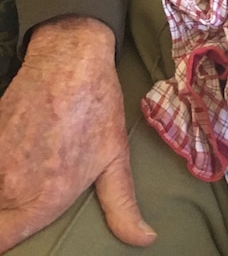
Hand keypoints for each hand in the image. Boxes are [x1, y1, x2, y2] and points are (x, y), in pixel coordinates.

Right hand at [0, 17, 155, 251]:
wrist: (70, 59)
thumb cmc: (96, 109)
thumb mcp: (115, 159)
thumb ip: (122, 208)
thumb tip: (145, 240)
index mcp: (45, 200)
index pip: (1, 243)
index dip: (5, 242)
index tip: (14, 236)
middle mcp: (12, 188)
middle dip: (5, 218)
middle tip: (22, 205)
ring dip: (2, 192)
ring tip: (26, 173)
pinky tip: (15, 156)